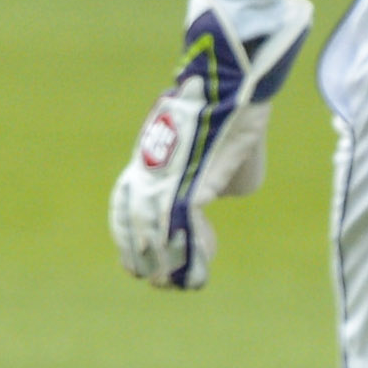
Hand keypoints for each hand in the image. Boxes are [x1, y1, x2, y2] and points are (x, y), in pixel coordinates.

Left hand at [109, 0, 314, 290]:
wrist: (240, 84)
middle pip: (132, 224)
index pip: (127, 210)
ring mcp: (165, 173)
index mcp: (151, 163)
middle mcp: (149, 169)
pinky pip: (180, 223)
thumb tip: (220, 197)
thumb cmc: (238, 116)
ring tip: (173, 283)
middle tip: (156, 282)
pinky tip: (200, 263)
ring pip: (152, 229)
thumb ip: (220, 182)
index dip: (130, 240)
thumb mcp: (231, 158)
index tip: (137, 265)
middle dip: (143, 258)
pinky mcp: (188, 176)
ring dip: (164, 262)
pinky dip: (189, 249)